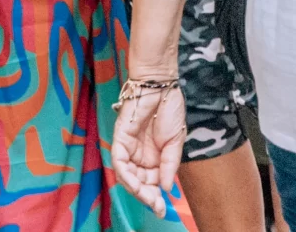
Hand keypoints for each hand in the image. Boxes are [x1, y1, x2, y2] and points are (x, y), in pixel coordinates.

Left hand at [110, 79, 187, 214]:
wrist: (161, 86)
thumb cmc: (169, 109)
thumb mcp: (176, 142)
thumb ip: (169, 165)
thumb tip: (166, 188)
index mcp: (154, 158)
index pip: (152, 183)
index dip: (156, 197)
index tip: (163, 210)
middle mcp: (139, 156)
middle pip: (139, 183)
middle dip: (147, 197)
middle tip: (157, 206)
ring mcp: (128, 148)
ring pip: (127, 176)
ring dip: (137, 189)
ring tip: (148, 197)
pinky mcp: (120, 139)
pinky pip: (119, 161)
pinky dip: (126, 174)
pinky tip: (136, 183)